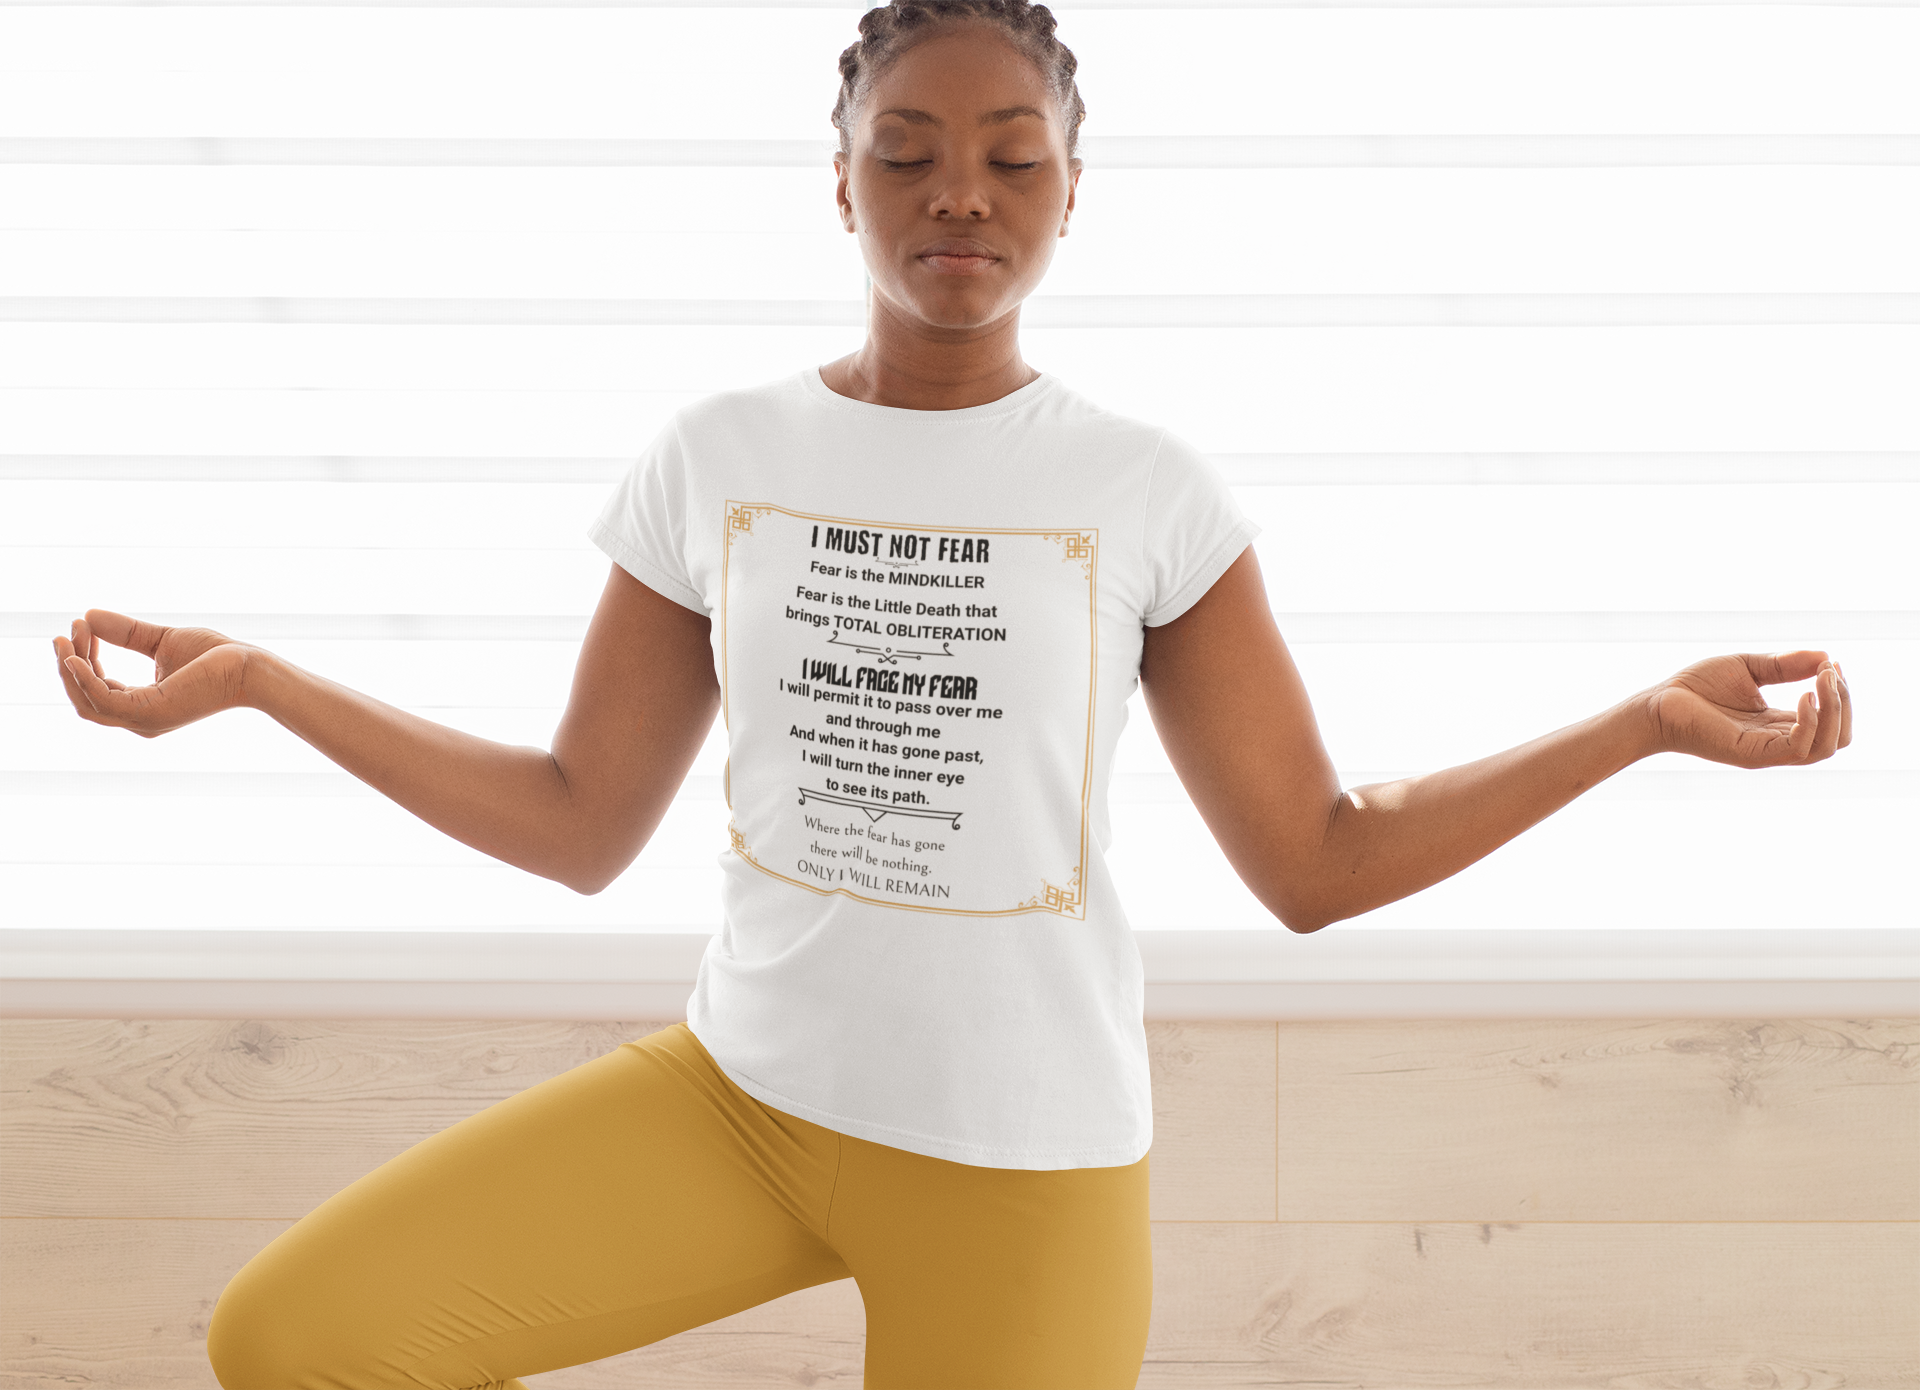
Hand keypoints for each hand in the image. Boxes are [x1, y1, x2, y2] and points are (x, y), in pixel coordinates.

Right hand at [53, 609, 255, 737]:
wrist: (247, 665)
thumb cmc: (215, 657)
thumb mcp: (161, 641)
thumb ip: (126, 633)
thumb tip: (88, 615)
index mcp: (143, 707)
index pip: (98, 688)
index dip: (82, 660)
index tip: (80, 626)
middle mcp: (140, 720)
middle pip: (84, 699)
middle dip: (69, 666)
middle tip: (65, 633)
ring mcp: (144, 720)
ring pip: (87, 701)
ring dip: (71, 669)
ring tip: (68, 636)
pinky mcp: (150, 713)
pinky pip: (101, 700)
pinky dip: (82, 679)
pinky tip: (75, 656)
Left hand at [1642, 651, 1850, 768]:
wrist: (1656, 704)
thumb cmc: (1695, 687)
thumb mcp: (1748, 667)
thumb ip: (1785, 665)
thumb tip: (1827, 655)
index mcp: (1778, 724)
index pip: (1830, 720)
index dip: (1839, 693)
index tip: (1832, 663)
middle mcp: (1777, 742)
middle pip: (1838, 737)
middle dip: (1844, 702)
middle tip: (1831, 671)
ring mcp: (1766, 752)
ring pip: (1826, 746)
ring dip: (1835, 710)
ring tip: (1823, 679)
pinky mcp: (1752, 754)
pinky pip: (1798, 748)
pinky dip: (1811, 722)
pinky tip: (1805, 696)